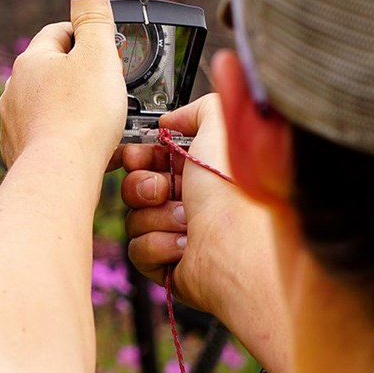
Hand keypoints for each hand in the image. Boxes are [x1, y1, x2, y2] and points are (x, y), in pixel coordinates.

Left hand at [0, 0, 125, 171]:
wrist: (60, 173)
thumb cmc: (82, 115)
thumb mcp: (97, 55)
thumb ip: (93, 15)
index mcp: (31, 60)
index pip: (59, 33)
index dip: (87, 36)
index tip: (109, 49)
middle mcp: (14, 88)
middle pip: (52, 69)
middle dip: (80, 74)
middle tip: (110, 86)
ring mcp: (13, 121)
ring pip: (47, 103)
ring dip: (71, 106)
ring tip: (102, 119)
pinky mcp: (17, 151)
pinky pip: (45, 135)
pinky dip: (64, 136)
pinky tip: (86, 146)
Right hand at [121, 93, 269, 316]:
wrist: (239, 251)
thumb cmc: (236, 195)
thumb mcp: (222, 128)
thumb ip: (199, 108)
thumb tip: (172, 119)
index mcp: (201, 174)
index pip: (153, 160)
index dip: (140, 156)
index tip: (138, 155)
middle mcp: (192, 203)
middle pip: (136, 187)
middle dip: (143, 186)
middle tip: (162, 189)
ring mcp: (179, 234)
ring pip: (134, 218)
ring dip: (156, 217)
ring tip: (186, 222)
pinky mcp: (168, 264)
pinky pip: (137, 249)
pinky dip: (158, 245)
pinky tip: (184, 245)